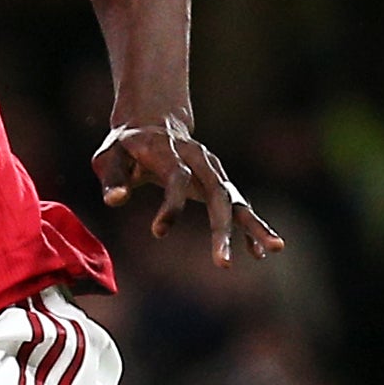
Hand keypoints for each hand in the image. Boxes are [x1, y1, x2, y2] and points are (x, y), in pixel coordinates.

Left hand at [94, 115, 284, 265]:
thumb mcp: (110, 155)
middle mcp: (198, 159)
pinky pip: (238, 205)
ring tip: (274, 249)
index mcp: (169, 151)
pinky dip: (250, 226)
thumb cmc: (126, 146)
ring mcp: (213, 170)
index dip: (171, 205)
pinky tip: (260, 251)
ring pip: (236, 199)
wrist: (152, 121)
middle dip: (222, 229)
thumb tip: (116, 201)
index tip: (158, 232)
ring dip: (254, 225)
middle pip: (217, 192)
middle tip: (223, 263)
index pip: (177, 177)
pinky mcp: (218, 181)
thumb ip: (113, 178)